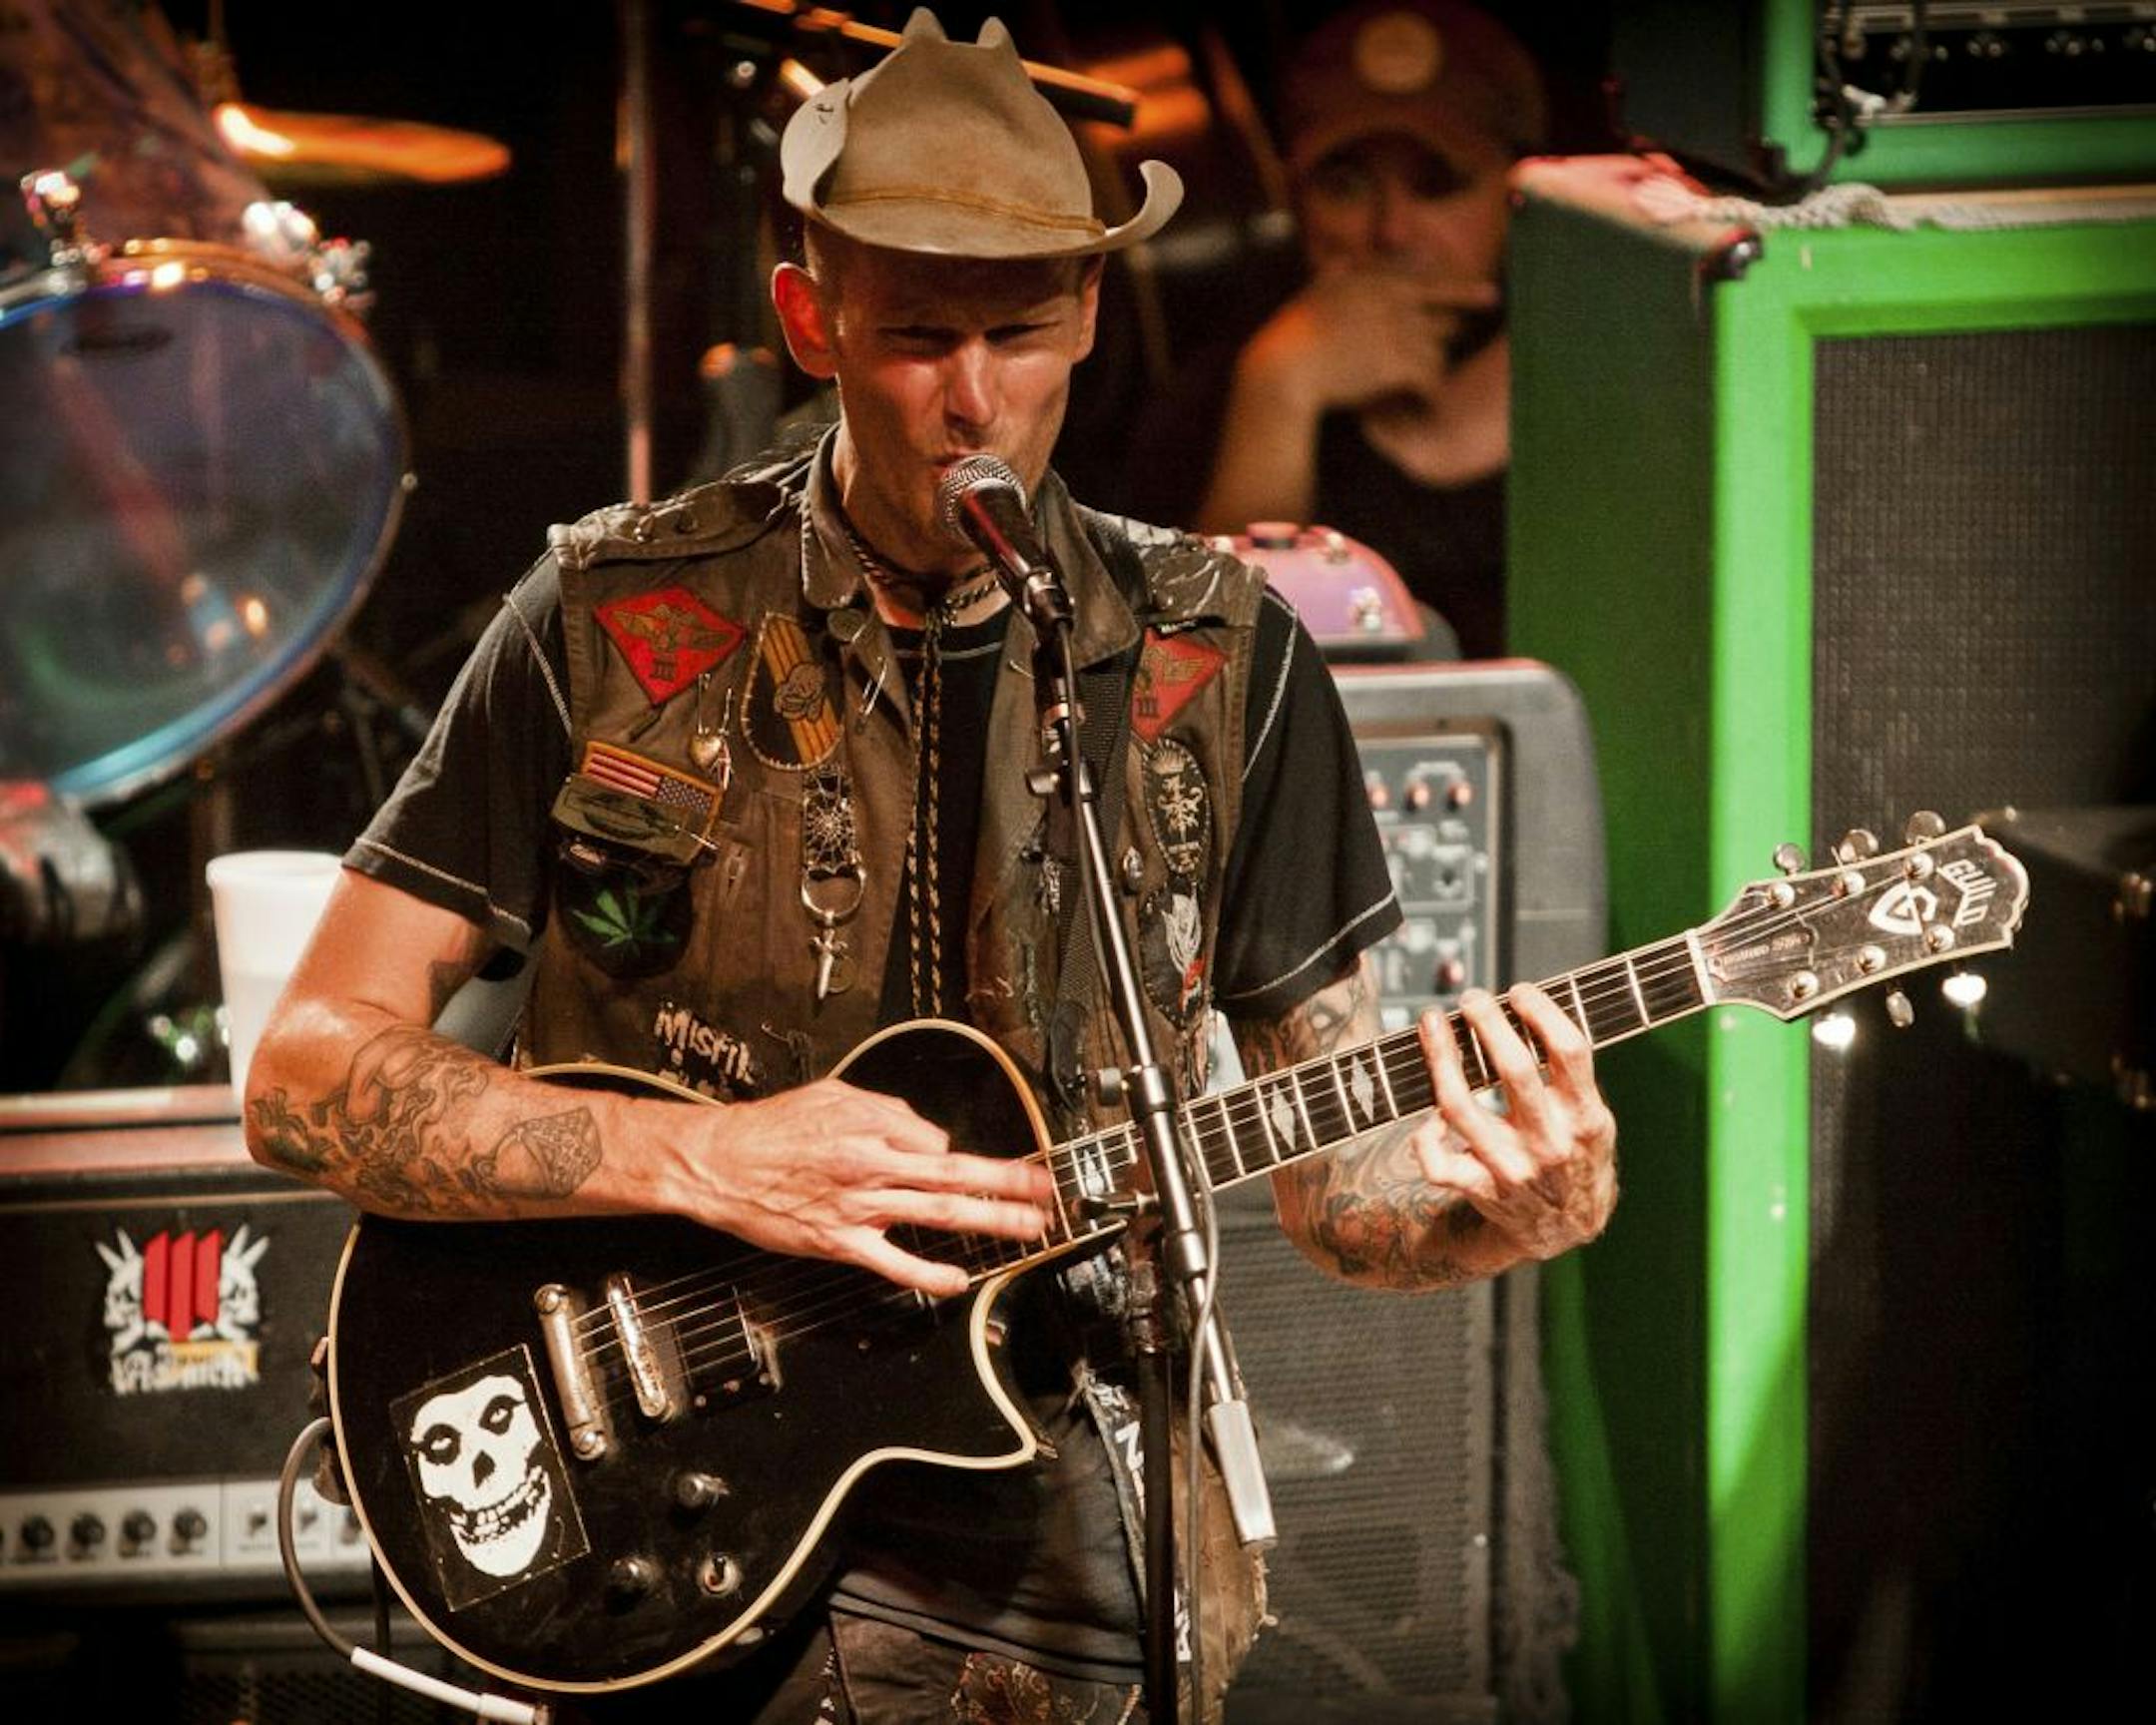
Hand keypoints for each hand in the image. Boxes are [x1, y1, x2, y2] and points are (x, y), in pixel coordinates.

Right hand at [681, 1078, 1056, 1296]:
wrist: (719, 1163)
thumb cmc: (772, 1128)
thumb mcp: (832, 1094)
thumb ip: (884, 1110)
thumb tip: (923, 1134)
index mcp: (872, 1127)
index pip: (938, 1141)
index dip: (953, 1153)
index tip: (965, 1166)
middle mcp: (874, 1165)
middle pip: (957, 1173)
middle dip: (1010, 1183)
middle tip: (1048, 1191)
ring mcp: (860, 1207)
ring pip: (939, 1212)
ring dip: (992, 1220)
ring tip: (1030, 1228)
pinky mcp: (840, 1242)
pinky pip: (894, 1263)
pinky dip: (929, 1274)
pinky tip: (958, 1280)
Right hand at [1242, 266, 1498, 415]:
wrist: (1286, 369)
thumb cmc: (1293, 334)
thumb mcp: (1315, 290)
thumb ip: (1338, 270)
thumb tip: (1345, 258)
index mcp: (1377, 280)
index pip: (1432, 281)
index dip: (1465, 289)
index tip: (1491, 294)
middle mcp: (1395, 300)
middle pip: (1444, 317)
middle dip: (1447, 335)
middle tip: (1445, 357)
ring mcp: (1399, 329)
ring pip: (1438, 351)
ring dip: (1429, 371)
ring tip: (1414, 386)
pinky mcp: (1399, 362)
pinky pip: (1432, 377)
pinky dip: (1429, 394)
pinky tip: (1423, 404)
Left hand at [1410, 986, 1616, 1260]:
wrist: (1565, 1227)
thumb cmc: (1575, 1155)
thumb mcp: (1592, 1117)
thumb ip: (1568, 1075)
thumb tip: (1527, 1009)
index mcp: (1584, 1118)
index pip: (1569, 1051)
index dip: (1541, 1012)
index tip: (1520, 991)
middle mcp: (1549, 1143)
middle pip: (1513, 1070)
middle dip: (1486, 1023)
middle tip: (1472, 998)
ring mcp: (1511, 1168)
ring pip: (1460, 1106)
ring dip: (1441, 1058)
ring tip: (1432, 1024)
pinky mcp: (1480, 1188)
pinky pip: (1436, 1162)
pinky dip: (1423, 1136)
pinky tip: (1428, 1115)